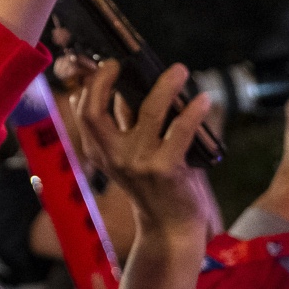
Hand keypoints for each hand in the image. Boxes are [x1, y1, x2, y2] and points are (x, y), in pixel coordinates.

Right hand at [73, 59, 211, 239]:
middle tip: (120, 62)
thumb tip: (123, 86)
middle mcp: (113, 157)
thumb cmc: (154, 184)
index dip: (91, 85)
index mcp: (99, 152)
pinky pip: (180, 131)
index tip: (108, 65)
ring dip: (165, 87)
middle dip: (104, 81)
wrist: (171, 227)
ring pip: (148, 113)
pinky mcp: (166, 170)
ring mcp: (138, 164)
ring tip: (179, 70)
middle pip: (94, 113)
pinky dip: (193, 113)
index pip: (84, 112)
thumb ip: (124, 123)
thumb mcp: (129, 154)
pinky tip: (204, 100)